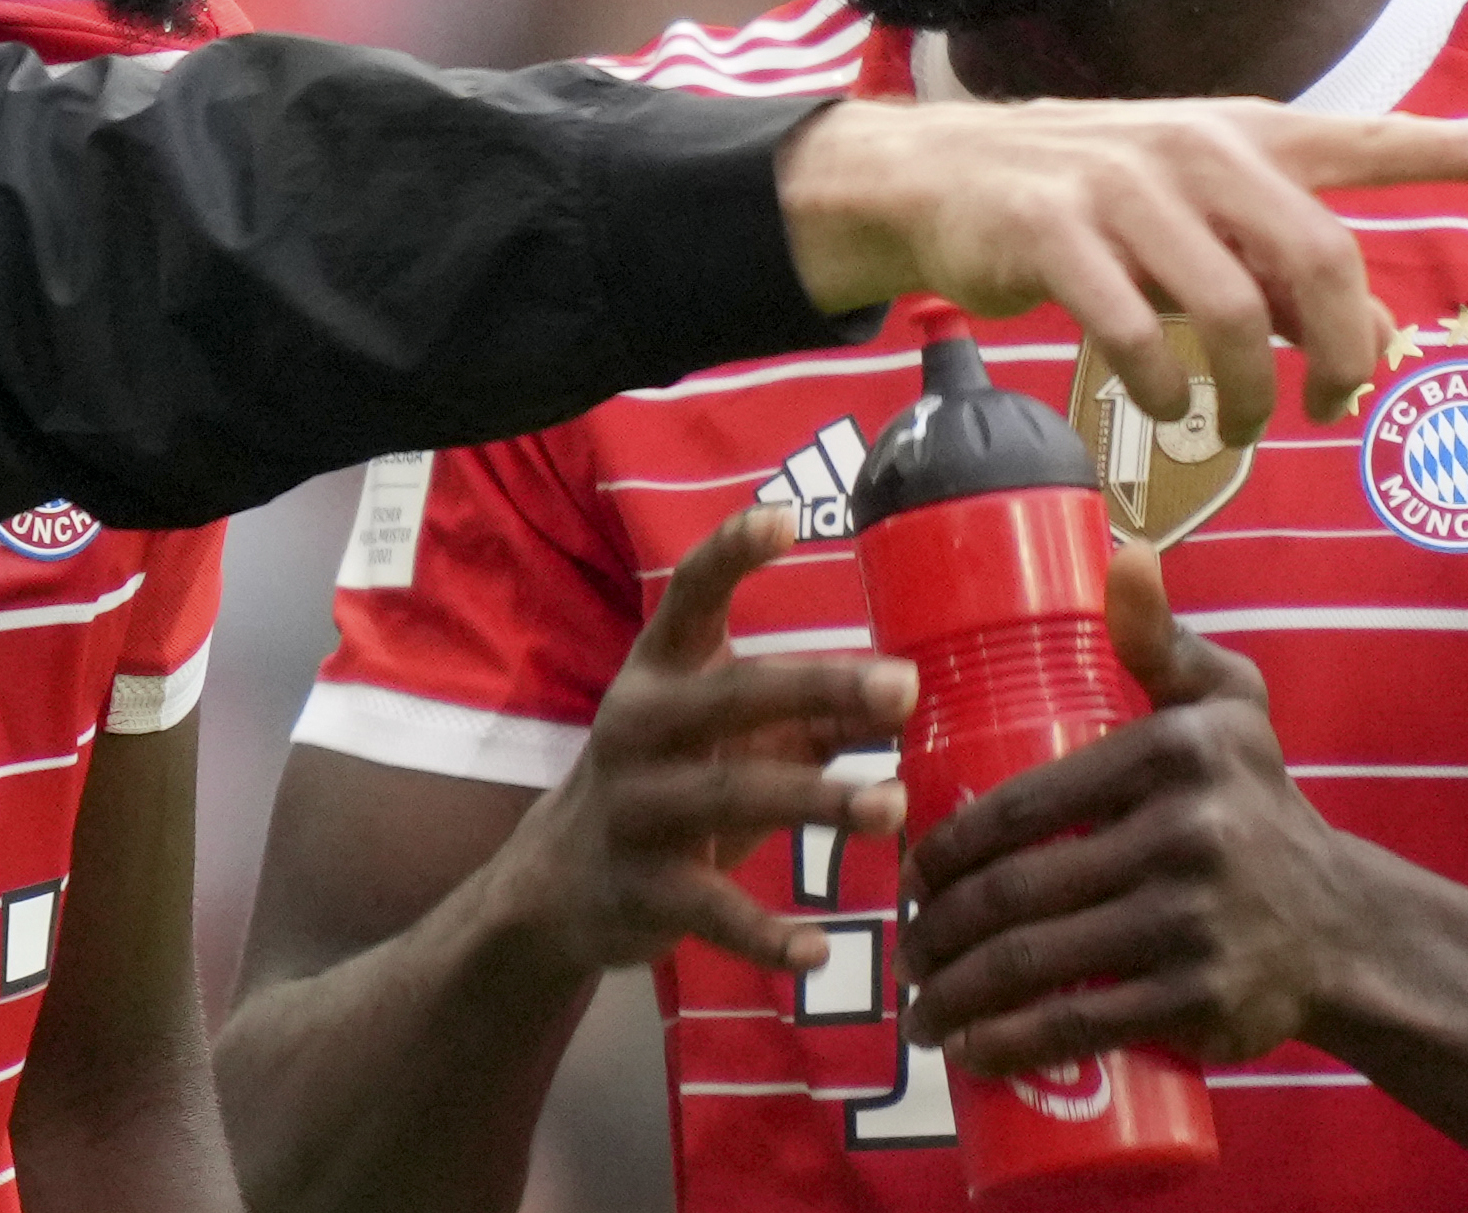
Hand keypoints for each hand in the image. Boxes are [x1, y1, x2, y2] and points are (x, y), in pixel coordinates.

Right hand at [486, 508, 912, 977]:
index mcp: (661, 673)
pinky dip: (765, 935)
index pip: (690, 596)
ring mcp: (637, 810)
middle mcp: (641, 728)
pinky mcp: (641, 891)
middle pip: (732, 695)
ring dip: (818, 802)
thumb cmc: (673, 786)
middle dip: (820, 687)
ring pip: (731, 796)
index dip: (732, 554)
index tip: (786, 517)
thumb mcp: (730, 738)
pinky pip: (711, 911)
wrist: (556, 886)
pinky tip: (820, 951)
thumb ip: (813, 714)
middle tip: (904, 688)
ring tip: (895, 807)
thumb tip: (912, 690)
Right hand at [775, 97, 1467, 433]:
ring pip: (1234, 306)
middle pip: (1316, 253)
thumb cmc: (1085, 202)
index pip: (1358, 137)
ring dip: (1251, 389)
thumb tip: (1379, 332)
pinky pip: (1137, 329)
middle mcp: (1193, 150)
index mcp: (1238, 136)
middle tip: (1334, 405)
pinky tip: (1159, 405)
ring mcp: (1122, 188)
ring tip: (1243, 425)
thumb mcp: (1191, 213)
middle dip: (1344, 348)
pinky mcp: (1054, 234)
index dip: (1439, 148)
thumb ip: (1278, 261)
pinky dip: (1160, 385)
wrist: (935, 177)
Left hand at [898, 544, 1355, 1071]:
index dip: (944, 847)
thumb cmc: (1256, 805)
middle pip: (1015, 889)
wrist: (1340, 926)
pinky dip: (1007, 1044)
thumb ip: (1162, 638)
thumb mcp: (1228, 705)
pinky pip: (1080, 1024)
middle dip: (936, 928)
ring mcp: (1190, 922)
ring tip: (919, 1004)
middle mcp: (1184, 834)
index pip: (1019, 803)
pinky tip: (965, 1051)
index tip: (909, 873)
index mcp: (1172, 753)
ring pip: (1033, 961)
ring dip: (953, 992)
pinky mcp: (1197, 1000)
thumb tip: (1118, 556)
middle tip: (906, 945)